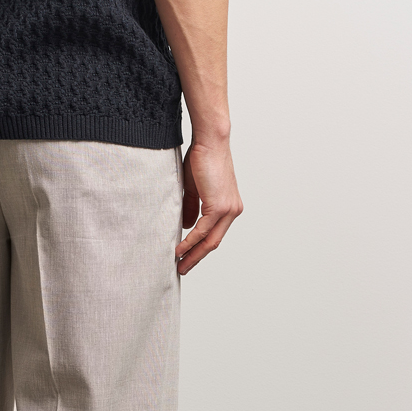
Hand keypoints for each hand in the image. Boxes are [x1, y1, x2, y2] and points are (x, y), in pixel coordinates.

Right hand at [176, 138, 242, 274]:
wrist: (211, 141)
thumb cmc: (202, 158)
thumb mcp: (195, 189)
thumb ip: (192, 208)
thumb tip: (187, 227)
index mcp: (229, 207)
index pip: (214, 234)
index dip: (200, 248)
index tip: (187, 257)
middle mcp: (232, 210)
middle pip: (213, 242)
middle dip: (196, 258)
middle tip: (182, 269)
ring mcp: (228, 210)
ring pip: (209, 241)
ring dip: (192, 254)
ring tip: (179, 265)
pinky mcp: (220, 207)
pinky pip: (202, 231)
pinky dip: (190, 242)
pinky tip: (179, 250)